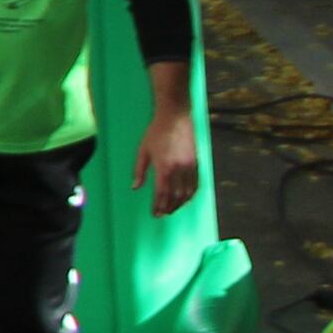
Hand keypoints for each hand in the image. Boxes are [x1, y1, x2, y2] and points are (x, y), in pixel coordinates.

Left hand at [140, 101, 202, 218]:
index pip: (162, 193)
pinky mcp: (197, 162)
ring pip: (188, 192)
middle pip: (176, 195)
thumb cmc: (156, 133)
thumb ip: (139, 171)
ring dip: (180, 203)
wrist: (175, 118)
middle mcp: (180, 169)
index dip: (159, 205)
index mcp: (164, 167)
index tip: (155, 214)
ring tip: (172, 209)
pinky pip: (196, 183)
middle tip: (163, 214)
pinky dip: (191, 194)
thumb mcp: (142, 151)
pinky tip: (185, 198)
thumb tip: (135, 187)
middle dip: (169, 207)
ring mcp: (191, 166)